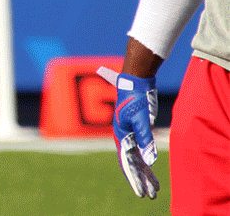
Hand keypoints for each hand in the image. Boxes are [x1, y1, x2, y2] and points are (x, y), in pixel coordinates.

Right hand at [98, 66, 159, 198]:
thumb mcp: (143, 120)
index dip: (134, 179)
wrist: (134, 81)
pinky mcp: (136, 130)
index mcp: (121, 136)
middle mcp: (123, 137)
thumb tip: (150, 160)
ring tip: (153, 188)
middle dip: (140, 180)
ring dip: (145, 173)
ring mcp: (129, 134)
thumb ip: (145, 140)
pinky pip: (140, 150)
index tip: (141, 192)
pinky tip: (151, 170)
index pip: (127, 163)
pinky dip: (146, 162)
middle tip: (149, 196)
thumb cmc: (136, 99)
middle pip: (131, 164)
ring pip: (136, 159)